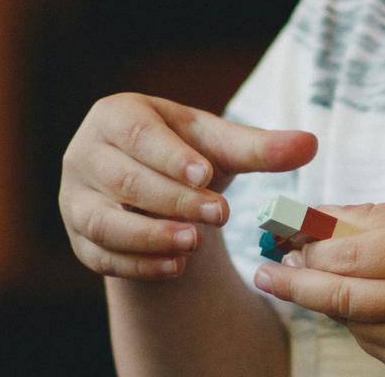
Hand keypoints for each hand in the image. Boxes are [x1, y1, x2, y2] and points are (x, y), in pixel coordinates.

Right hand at [59, 92, 315, 279]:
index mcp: (116, 116)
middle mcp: (85, 154)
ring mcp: (74, 198)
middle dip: (172, 199)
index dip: (171, 156)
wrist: (156, 189)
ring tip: (194, 244)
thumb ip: (261, 148)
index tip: (206, 175)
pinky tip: (175, 268)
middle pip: (124, 179)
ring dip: (149, 236)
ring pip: (103, 221)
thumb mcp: (222, 147)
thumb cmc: (188, 155)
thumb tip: (310, 144)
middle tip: (218, 214)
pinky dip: (138, 264)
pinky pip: (101, 255)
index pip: (138, 135)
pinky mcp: (79, 238)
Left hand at [253, 203, 384, 375]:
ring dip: (322, 299)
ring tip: (306, 278)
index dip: (309, 243)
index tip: (280, 233)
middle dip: (295, 280)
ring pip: (350, 321)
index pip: (354, 250)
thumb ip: (384, 217)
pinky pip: (369, 341)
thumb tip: (318, 215)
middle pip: (340, 294)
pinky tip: (360, 302)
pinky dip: (355, 320)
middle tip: (266, 269)